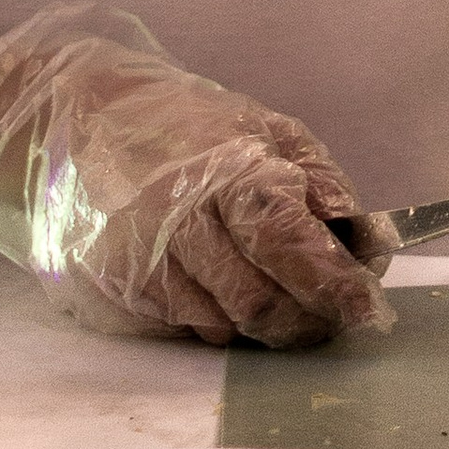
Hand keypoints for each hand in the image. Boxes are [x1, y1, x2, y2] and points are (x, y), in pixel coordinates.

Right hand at [0, 4, 395, 347]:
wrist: (79, 120)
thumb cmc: (186, 124)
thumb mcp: (264, 128)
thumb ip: (318, 181)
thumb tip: (369, 239)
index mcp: (230, 173)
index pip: (291, 243)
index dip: (334, 284)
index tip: (367, 308)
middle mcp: (186, 223)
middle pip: (260, 302)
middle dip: (309, 321)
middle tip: (336, 318)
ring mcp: (149, 261)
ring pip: (226, 325)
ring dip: (270, 328)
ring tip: (292, 307)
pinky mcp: (122, 287)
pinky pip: (189, 326)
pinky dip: (224, 323)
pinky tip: (233, 296)